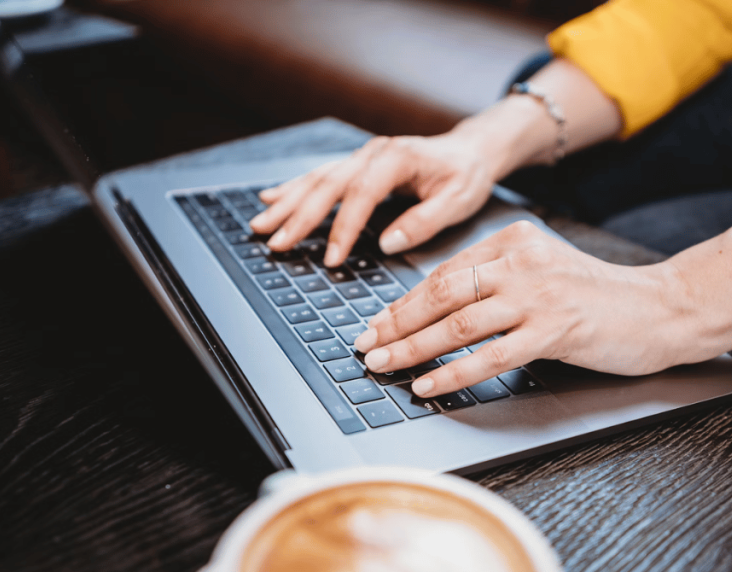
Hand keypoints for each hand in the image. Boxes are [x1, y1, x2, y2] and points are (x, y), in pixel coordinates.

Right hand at [250, 134, 496, 267]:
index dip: (343, 228)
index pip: (362, 194)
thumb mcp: (458, 200)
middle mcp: (373, 152)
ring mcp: (362, 156)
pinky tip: (271, 197)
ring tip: (261, 224)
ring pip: (317, 179)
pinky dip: (294, 188)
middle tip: (276, 243)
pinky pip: (320, 175)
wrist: (470, 151)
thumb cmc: (466, 176)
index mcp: (397, 158)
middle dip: (298, 216)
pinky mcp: (358, 164)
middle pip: (328, 185)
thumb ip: (424, 221)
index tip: (331, 259)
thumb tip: (388, 243)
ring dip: (287, 202)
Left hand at [353, 221, 690, 397]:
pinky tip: (427, 384)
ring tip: (383, 365)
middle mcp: (521, 261)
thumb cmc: (599, 298)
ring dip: (412, 348)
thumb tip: (437, 312)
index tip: (378, 324)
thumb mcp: (542, 272)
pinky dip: (452, 373)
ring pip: (457, 323)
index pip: (443, 272)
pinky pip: (489, 356)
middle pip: (441, 293)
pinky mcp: (554, 330)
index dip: (404, 302)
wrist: (661, 309)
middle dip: (395, 323)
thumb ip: (496, 282)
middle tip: (366, 345)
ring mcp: (537, 294)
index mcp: (513, 242)